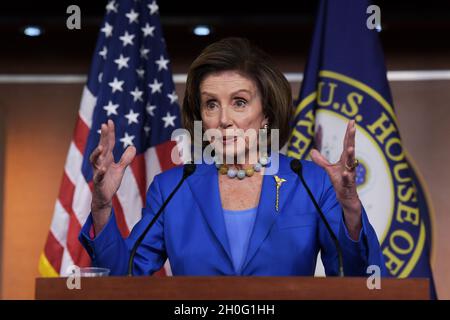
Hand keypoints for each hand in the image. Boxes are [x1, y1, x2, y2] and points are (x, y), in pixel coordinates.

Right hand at [90, 120, 135, 231]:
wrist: (105, 197)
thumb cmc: (110, 181)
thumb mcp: (121, 169)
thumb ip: (126, 158)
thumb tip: (132, 147)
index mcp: (106, 158)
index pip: (108, 143)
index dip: (109, 133)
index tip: (109, 121)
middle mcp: (100, 162)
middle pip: (101, 147)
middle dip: (102, 137)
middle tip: (104, 126)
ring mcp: (98, 171)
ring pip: (95, 160)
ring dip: (97, 153)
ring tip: (101, 146)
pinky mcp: (99, 182)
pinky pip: (98, 176)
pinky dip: (100, 172)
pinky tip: (104, 168)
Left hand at [310, 120, 361, 237]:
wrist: (346, 197)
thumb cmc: (340, 182)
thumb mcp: (329, 170)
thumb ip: (321, 161)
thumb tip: (312, 151)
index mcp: (346, 160)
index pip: (347, 144)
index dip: (349, 133)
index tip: (352, 121)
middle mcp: (350, 165)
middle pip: (351, 149)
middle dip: (352, 138)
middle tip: (353, 128)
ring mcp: (350, 174)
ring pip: (352, 164)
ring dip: (352, 155)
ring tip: (351, 147)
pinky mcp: (348, 185)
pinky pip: (347, 180)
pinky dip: (346, 176)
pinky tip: (345, 173)